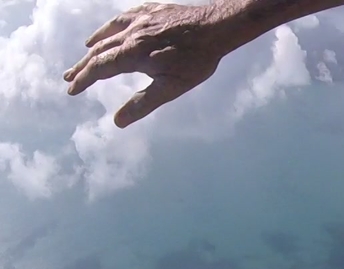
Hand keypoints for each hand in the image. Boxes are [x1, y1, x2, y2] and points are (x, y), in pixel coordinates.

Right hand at [63, 3, 231, 127]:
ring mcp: (138, 20)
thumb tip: (118, 122)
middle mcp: (130, 34)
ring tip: (81, 59)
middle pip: (98, 52)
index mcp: (133, 54)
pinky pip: (118, 20)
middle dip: (82, 67)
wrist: (215, 27)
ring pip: (106, 35)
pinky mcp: (147, 11)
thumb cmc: (196, 60)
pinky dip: (105, 30)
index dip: (84, 80)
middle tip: (68, 78)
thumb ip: (143, 104)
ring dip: (91, 49)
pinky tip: (100, 35)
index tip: (72, 90)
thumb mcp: (172, 88)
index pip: (100, 69)